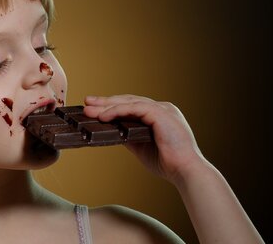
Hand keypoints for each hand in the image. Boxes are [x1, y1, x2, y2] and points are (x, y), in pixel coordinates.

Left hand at [83, 94, 206, 184]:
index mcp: (160, 115)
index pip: (132, 105)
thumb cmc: (167, 163)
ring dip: (107, 105)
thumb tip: (111, 131)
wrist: (185, 172)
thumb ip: (129, 136)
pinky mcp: (161, 113)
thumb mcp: (141, 147)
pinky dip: (117, 111)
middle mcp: (163, 108)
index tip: (95, 107)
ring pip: (129, 102)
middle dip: (106, 101)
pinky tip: (103, 116)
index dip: (113, 105)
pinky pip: (134, 108)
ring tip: (89, 110)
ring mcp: (163, 109)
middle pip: (128, 101)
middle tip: (87, 102)